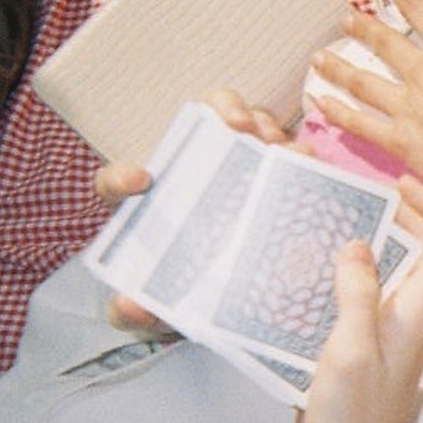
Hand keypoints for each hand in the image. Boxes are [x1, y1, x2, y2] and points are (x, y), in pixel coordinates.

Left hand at [89, 88, 296, 332]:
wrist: (220, 304)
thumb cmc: (179, 297)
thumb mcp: (155, 310)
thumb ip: (134, 312)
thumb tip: (130, 308)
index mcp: (146, 207)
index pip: (117, 184)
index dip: (121, 178)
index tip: (139, 182)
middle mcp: (190, 173)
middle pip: (200, 120)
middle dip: (222, 109)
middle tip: (239, 128)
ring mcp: (232, 166)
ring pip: (246, 121)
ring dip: (262, 122)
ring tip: (276, 144)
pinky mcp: (267, 174)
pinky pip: (282, 144)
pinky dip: (294, 146)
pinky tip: (304, 158)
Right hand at [295, 178, 422, 422]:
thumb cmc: (354, 421)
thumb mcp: (349, 351)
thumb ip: (357, 295)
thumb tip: (358, 245)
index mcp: (418, 313)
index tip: (402, 183)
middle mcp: (412, 317)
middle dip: (406, 214)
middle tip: (365, 193)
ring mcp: (391, 333)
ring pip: (399, 272)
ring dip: (377, 242)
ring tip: (337, 221)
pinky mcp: (367, 347)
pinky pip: (370, 296)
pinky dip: (352, 275)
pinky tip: (317, 271)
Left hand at [310, 0, 422, 220]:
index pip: (418, 5)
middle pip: (384, 41)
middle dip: (363, 24)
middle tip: (347, 16)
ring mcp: (406, 107)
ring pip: (363, 80)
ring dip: (339, 66)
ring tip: (320, 57)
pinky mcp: (399, 141)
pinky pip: (360, 124)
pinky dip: (338, 113)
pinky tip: (322, 104)